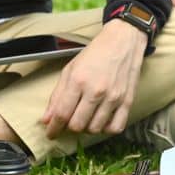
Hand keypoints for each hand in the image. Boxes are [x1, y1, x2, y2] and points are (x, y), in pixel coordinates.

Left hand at [40, 21, 145, 137]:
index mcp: (78, 80)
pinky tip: (102, 120)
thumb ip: (57, 96)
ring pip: (95, 129)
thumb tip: (46, 119)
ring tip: (86, 117)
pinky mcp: (127, 101)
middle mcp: (96, 91)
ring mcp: (113, 97)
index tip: (51, 133)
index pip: (62, 114)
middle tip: (69, 121)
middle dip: (69, 127)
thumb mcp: (70, 69)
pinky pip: (115, 127)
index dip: (53, 128)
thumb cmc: (95, 53)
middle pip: (77, 125)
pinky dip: (106, 129)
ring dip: (87, 128)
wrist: (123, 41)